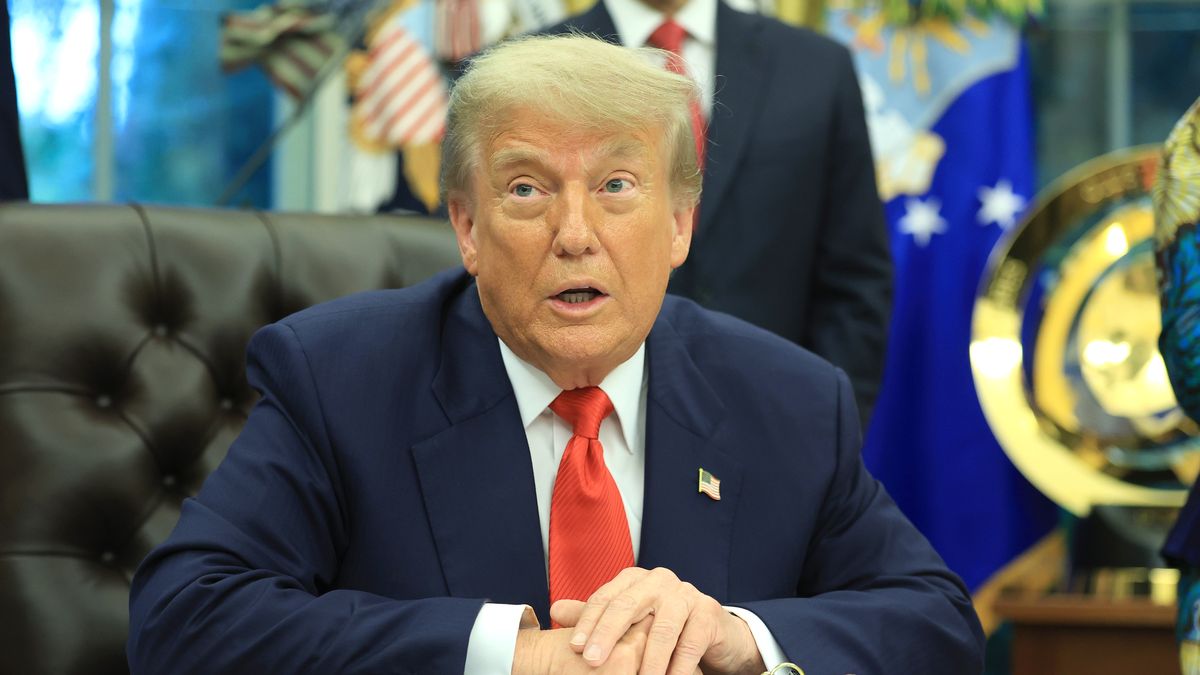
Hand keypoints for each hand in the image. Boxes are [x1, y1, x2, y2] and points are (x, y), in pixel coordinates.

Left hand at [550, 567, 764, 674]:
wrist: (712, 632)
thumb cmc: (663, 626)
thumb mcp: (629, 621)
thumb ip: (596, 616)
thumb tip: (556, 610)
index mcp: (635, 580)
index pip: (606, 598)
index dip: (588, 621)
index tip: (575, 647)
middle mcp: (659, 581)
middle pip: (628, 606)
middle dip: (608, 635)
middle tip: (593, 661)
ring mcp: (686, 595)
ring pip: (662, 629)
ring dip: (647, 660)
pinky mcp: (708, 613)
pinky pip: (690, 643)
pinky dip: (677, 667)